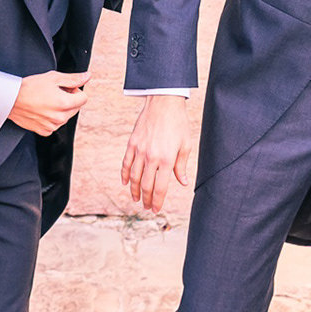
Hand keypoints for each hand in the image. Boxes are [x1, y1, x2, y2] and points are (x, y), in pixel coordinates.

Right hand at [6, 71, 88, 135]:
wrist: (10, 99)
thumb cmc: (30, 86)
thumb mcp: (53, 78)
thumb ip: (73, 79)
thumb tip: (87, 76)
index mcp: (65, 103)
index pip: (83, 98)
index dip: (75, 90)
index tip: (64, 88)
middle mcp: (60, 118)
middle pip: (76, 108)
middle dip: (69, 100)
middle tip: (54, 93)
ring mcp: (52, 126)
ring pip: (66, 116)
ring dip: (60, 109)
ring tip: (45, 101)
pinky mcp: (44, 131)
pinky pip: (55, 124)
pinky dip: (51, 118)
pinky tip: (41, 110)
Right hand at [122, 95, 192, 211]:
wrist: (164, 103)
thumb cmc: (178, 123)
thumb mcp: (185, 145)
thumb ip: (181, 166)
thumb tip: (182, 182)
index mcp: (167, 159)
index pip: (160, 187)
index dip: (157, 201)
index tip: (155, 208)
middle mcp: (152, 157)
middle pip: (146, 185)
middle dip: (146, 199)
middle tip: (147, 207)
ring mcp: (140, 150)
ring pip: (135, 177)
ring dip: (135, 190)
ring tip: (136, 199)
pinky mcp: (132, 143)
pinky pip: (126, 163)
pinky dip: (125, 175)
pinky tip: (125, 183)